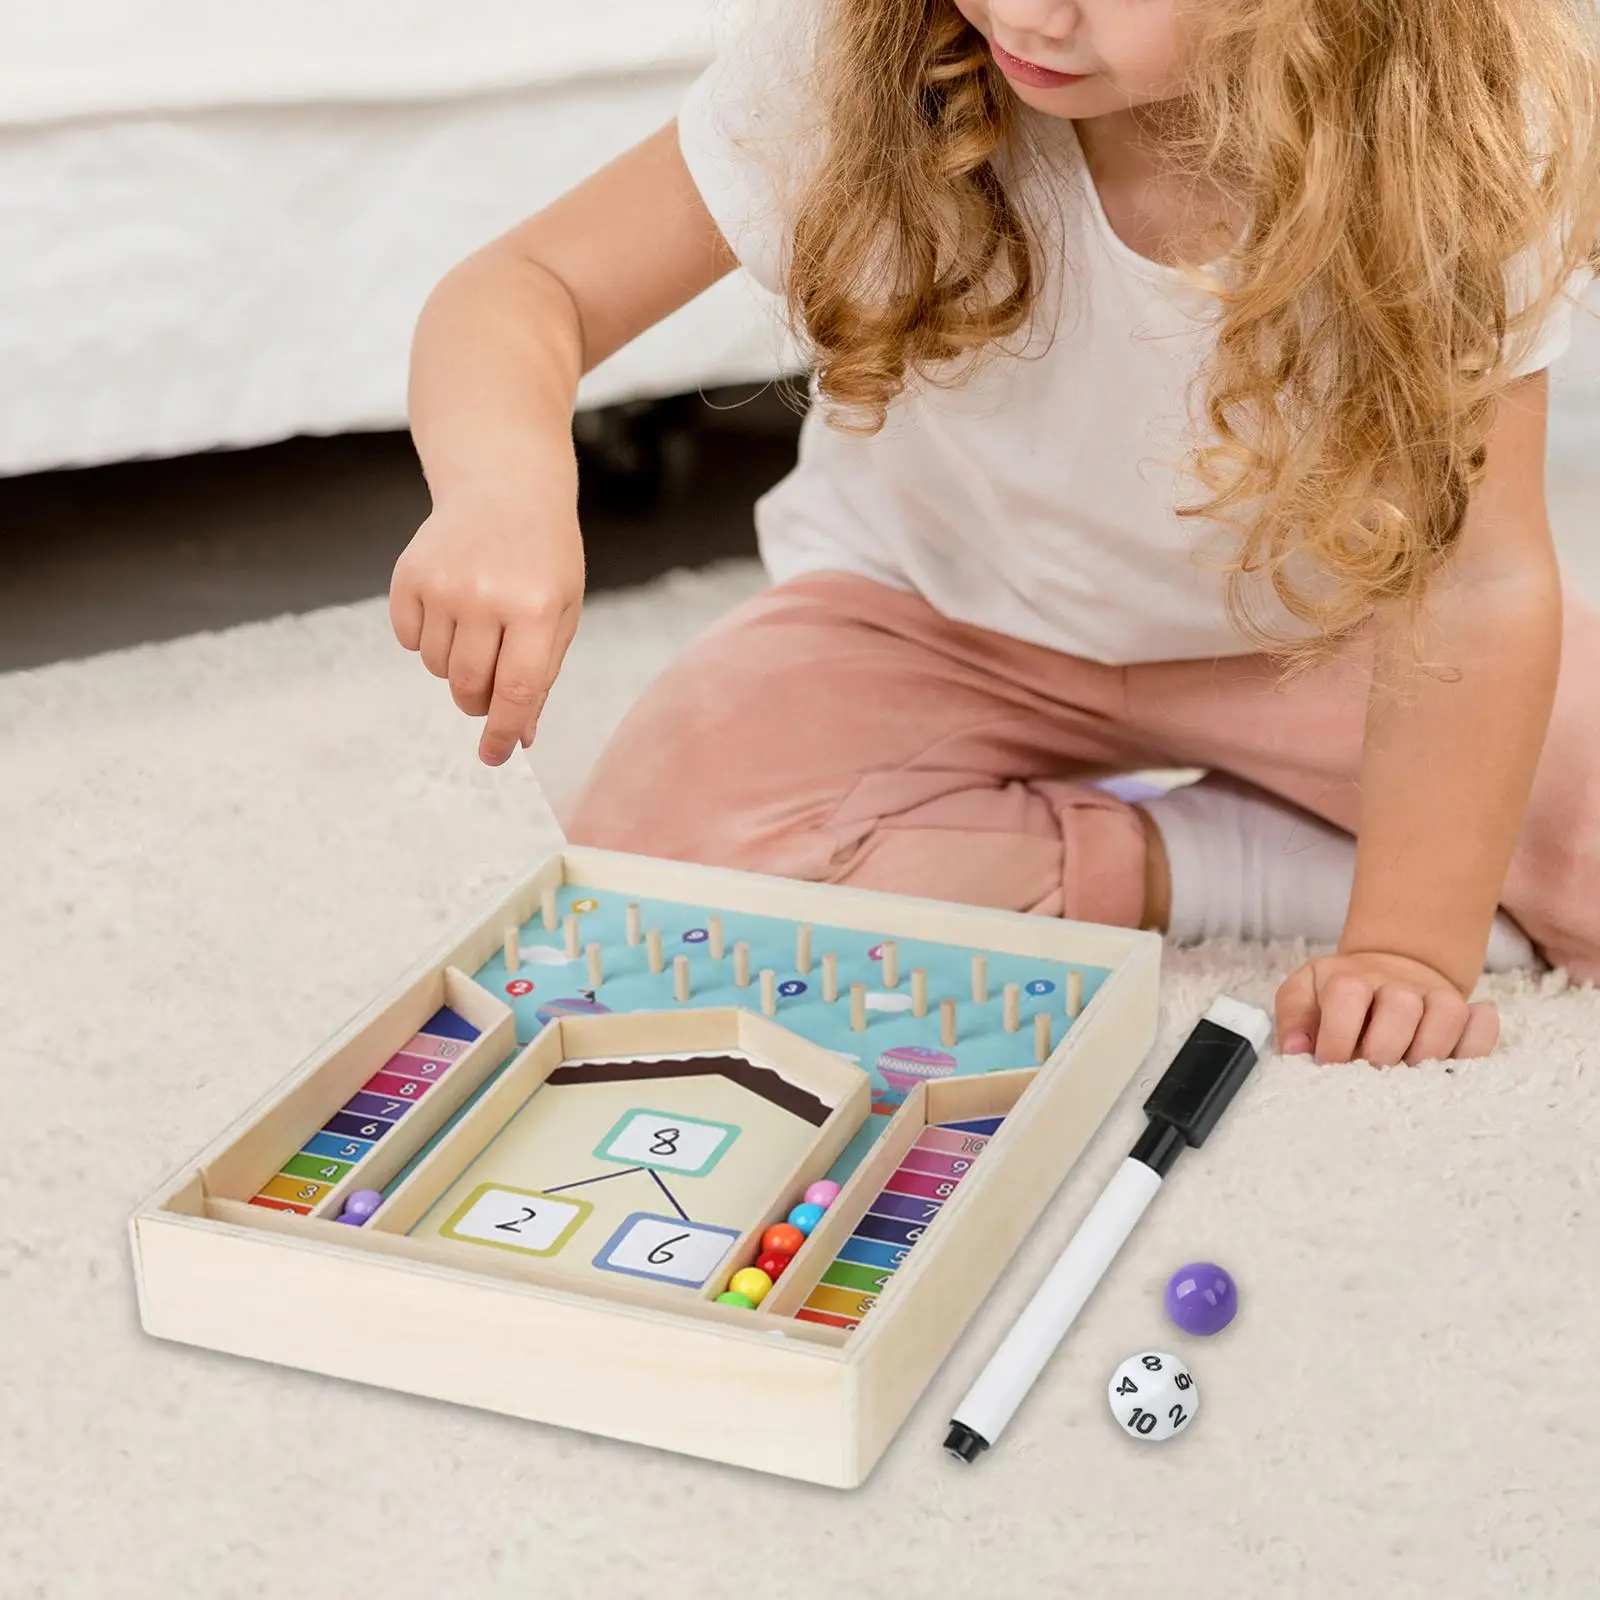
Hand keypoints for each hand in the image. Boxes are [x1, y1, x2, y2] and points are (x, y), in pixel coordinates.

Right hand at [390, 484, 584, 765]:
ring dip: (457, 666)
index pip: (516, 691)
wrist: (505, 488)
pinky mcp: (409, 575)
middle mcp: (487, 596)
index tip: (495, 757)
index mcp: (537, 608)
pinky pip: (410, 640)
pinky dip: (428, 639)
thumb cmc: (543, 558)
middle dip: (478, 703)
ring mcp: (443, 583)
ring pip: (437, 668)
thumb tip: (521, 738)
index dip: (504, 732)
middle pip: (469, 687)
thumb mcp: (562, 612)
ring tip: (479, 626)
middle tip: (489, 689)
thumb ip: (542, 676)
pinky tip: (451, 607)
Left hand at [1274, 951, 1498, 1064]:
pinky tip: (1452, 1063)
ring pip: (1447, 1013)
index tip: (1329, 1065)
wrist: (1383, 970)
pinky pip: (1483, 1024)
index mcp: (1349, 978)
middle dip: (1383, 1050)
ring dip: (1428, 1050)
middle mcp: (1396, 983)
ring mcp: (1434, 996)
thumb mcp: (1304, 994)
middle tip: (1370, 1075)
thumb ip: (1294, 1017)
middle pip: (1401, 1006)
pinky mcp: (1465, 1012)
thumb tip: (1297, 1050)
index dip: (1338, 1036)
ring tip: (1408, 1075)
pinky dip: (1476, 1044)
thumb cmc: (1336, 994)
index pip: (1347, 996)